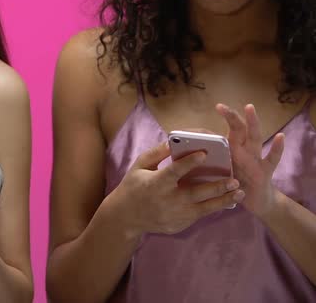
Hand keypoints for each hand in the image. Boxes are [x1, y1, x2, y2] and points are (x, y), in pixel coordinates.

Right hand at [111, 141, 244, 236]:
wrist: (126, 217)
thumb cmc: (133, 186)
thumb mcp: (139, 166)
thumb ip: (157, 153)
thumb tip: (174, 140)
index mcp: (155, 184)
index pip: (174, 172)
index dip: (188, 163)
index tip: (204, 153)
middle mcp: (167, 201)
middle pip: (195, 193)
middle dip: (216, 187)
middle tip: (234, 180)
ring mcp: (174, 215)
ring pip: (203, 208)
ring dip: (223, 200)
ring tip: (239, 193)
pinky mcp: (179, 225)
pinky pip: (199, 215)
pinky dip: (214, 207)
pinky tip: (227, 200)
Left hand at [216, 103, 284, 217]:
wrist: (256, 202)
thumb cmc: (233, 185)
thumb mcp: (218, 173)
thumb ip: (205, 165)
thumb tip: (179, 160)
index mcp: (232, 150)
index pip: (226, 131)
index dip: (219, 123)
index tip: (213, 109)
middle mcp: (244, 151)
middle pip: (239, 130)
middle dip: (231, 117)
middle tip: (221, 106)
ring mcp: (256, 159)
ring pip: (255, 138)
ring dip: (252, 122)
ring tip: (249, 107)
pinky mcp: (265, 171)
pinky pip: (272, 158)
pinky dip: (277, 148)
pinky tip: (280, 136)